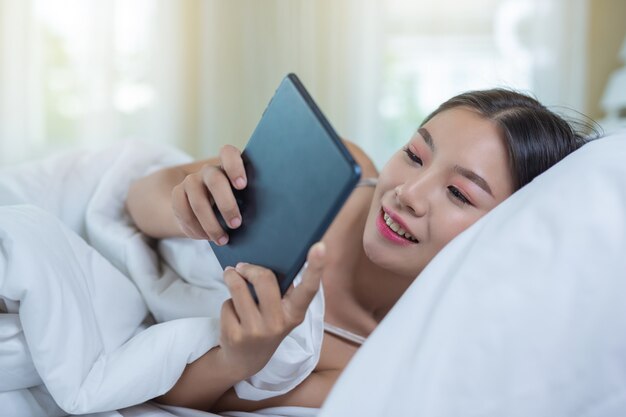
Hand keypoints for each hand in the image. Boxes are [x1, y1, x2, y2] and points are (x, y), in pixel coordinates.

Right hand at [171, 145, 245, 242]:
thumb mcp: (243, 200)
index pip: (228, 154)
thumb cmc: (235, 206)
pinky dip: (195, 228)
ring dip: (211, 224)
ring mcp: (191, 181)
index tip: (242, 185)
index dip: (235, 167)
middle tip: (236, 224)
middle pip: (215, 180)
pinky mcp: (178, 194)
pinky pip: (183, 211)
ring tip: (223, 240)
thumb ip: (248, 201)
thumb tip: (263, 216)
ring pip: (197, 200)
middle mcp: (209, 171)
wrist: (205, 211)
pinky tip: (206, 237)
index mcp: (229, 166)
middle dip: (226, 204)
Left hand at [216, 242, 325, 379]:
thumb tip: (269, 260)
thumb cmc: (266, 325)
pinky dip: (227, 303)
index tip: (320, 246)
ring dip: (231, 277)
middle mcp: (278, 323)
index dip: (316, 266)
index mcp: (295, 313)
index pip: (309, 288)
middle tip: (241, 266)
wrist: (245, 360)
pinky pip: (227, 304)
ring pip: (238, 288)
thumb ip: (281, 291)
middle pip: (264, 279)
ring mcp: (256, 331)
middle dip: (249, 268)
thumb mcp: (281, 313)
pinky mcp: (235, 336)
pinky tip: (232, 314)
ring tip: (230, 276)